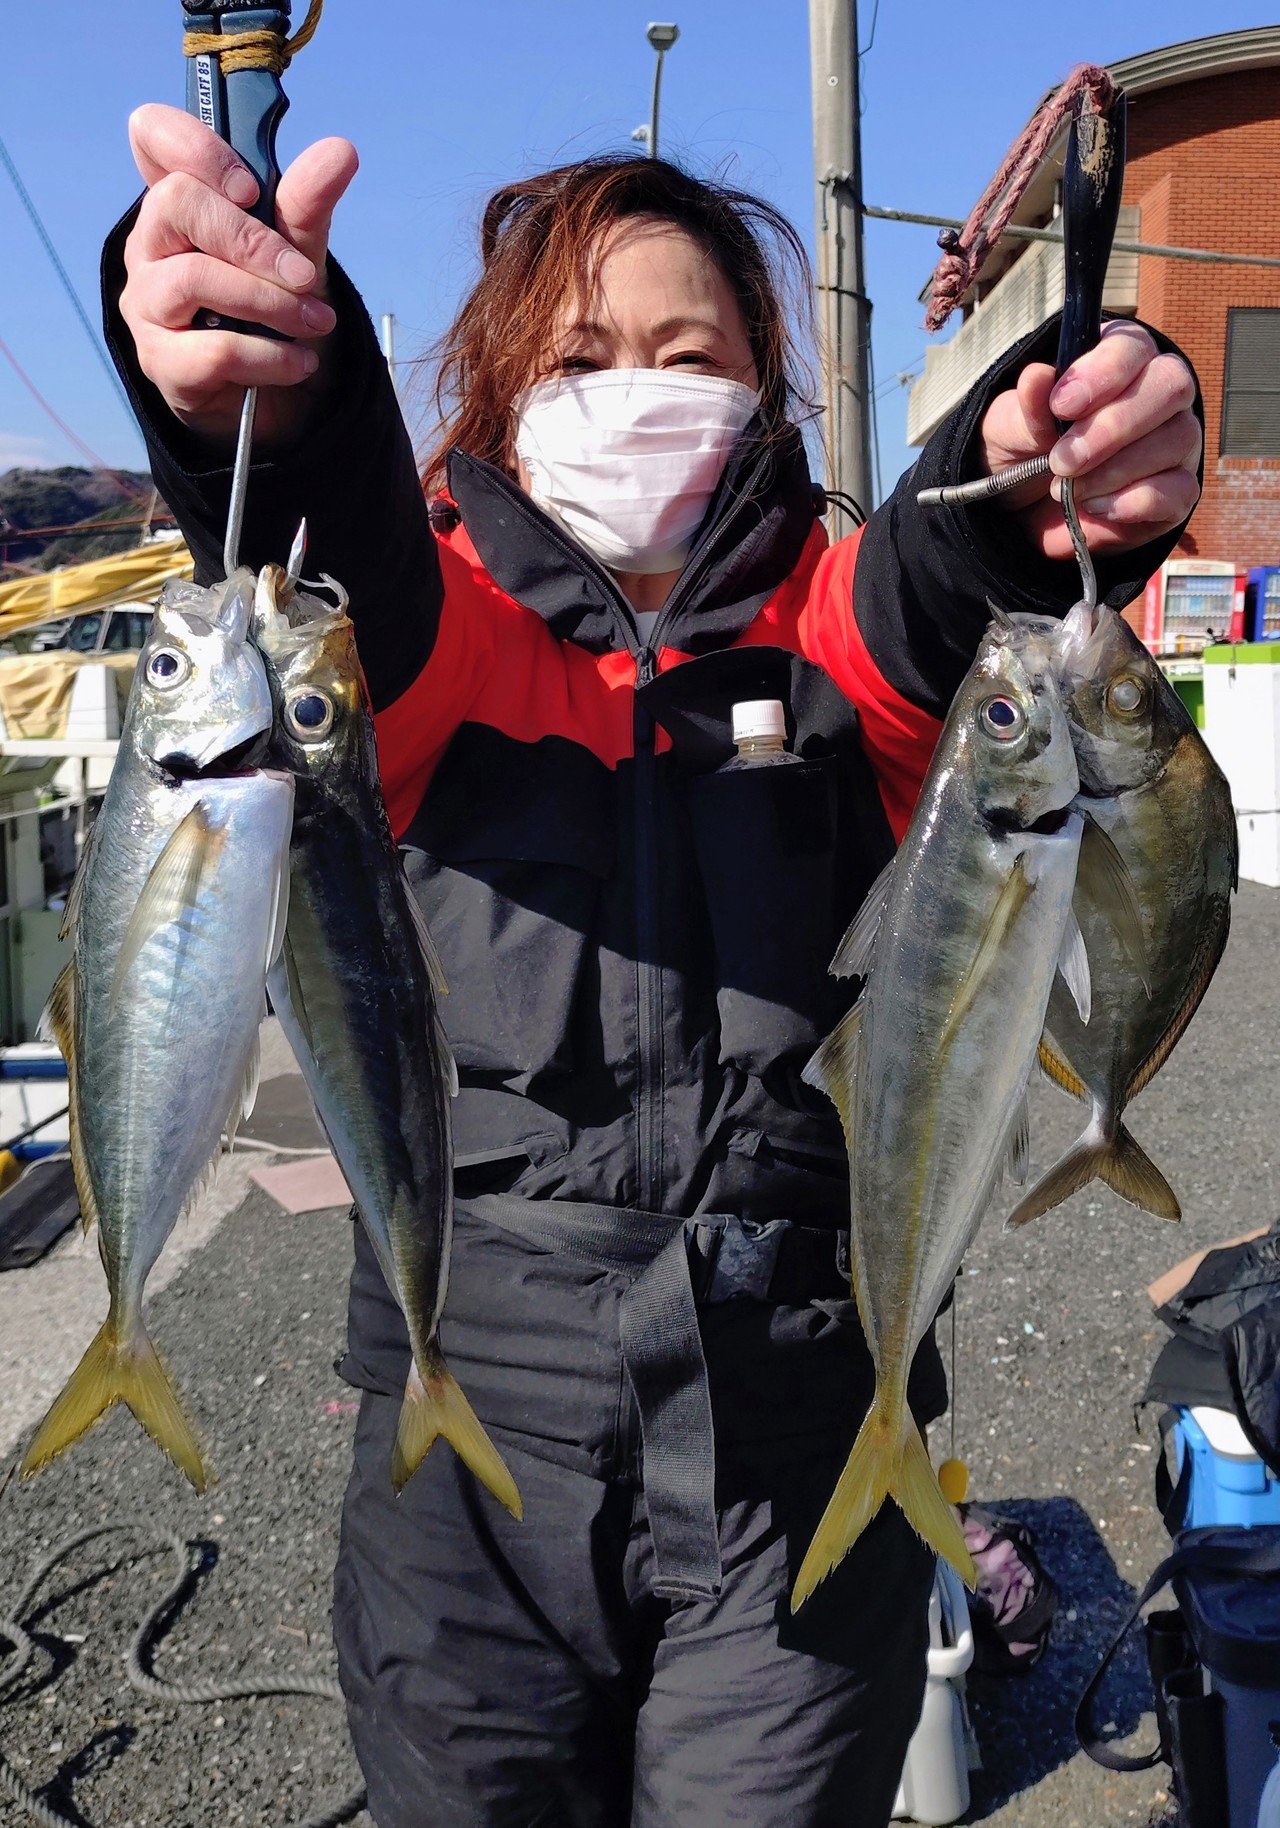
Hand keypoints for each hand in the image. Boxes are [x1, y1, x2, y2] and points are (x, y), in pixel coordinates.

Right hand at [119, 103, 358, 446]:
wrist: (280, 398)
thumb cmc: (276, 309)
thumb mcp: (298, 251)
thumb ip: (307, 204)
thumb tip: (340, 151)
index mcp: (178, 201)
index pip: (152, 134)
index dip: (195, 146)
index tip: (250, 188)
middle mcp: (149, 244)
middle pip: (176, 203)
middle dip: (252, 239)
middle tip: (305, 275)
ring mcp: (146, 303)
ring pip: (193, 280)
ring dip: (269, 302)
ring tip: (316, 322)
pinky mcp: (160, 361)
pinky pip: (213, 350)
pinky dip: (269, 357)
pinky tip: (299, 362)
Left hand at [977, 321, 1201, 562]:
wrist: (1028, 508)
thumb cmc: (1025, 449)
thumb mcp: (1010, 427)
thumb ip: (1026, 405)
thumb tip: (1036, 376)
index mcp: (1120, 359)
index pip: (1134, 347)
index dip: (1103, 374)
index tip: (1061, 406)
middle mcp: (1159, 393)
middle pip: (1171, 387)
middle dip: (1113, 427)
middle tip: (1062, 460)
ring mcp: (1176, 441)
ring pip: (1176, 439)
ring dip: (1114, 470)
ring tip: (1069, 487)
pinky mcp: (1178, 490)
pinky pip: (1179, 491)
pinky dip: (1133, 502)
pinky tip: (1094, 506)